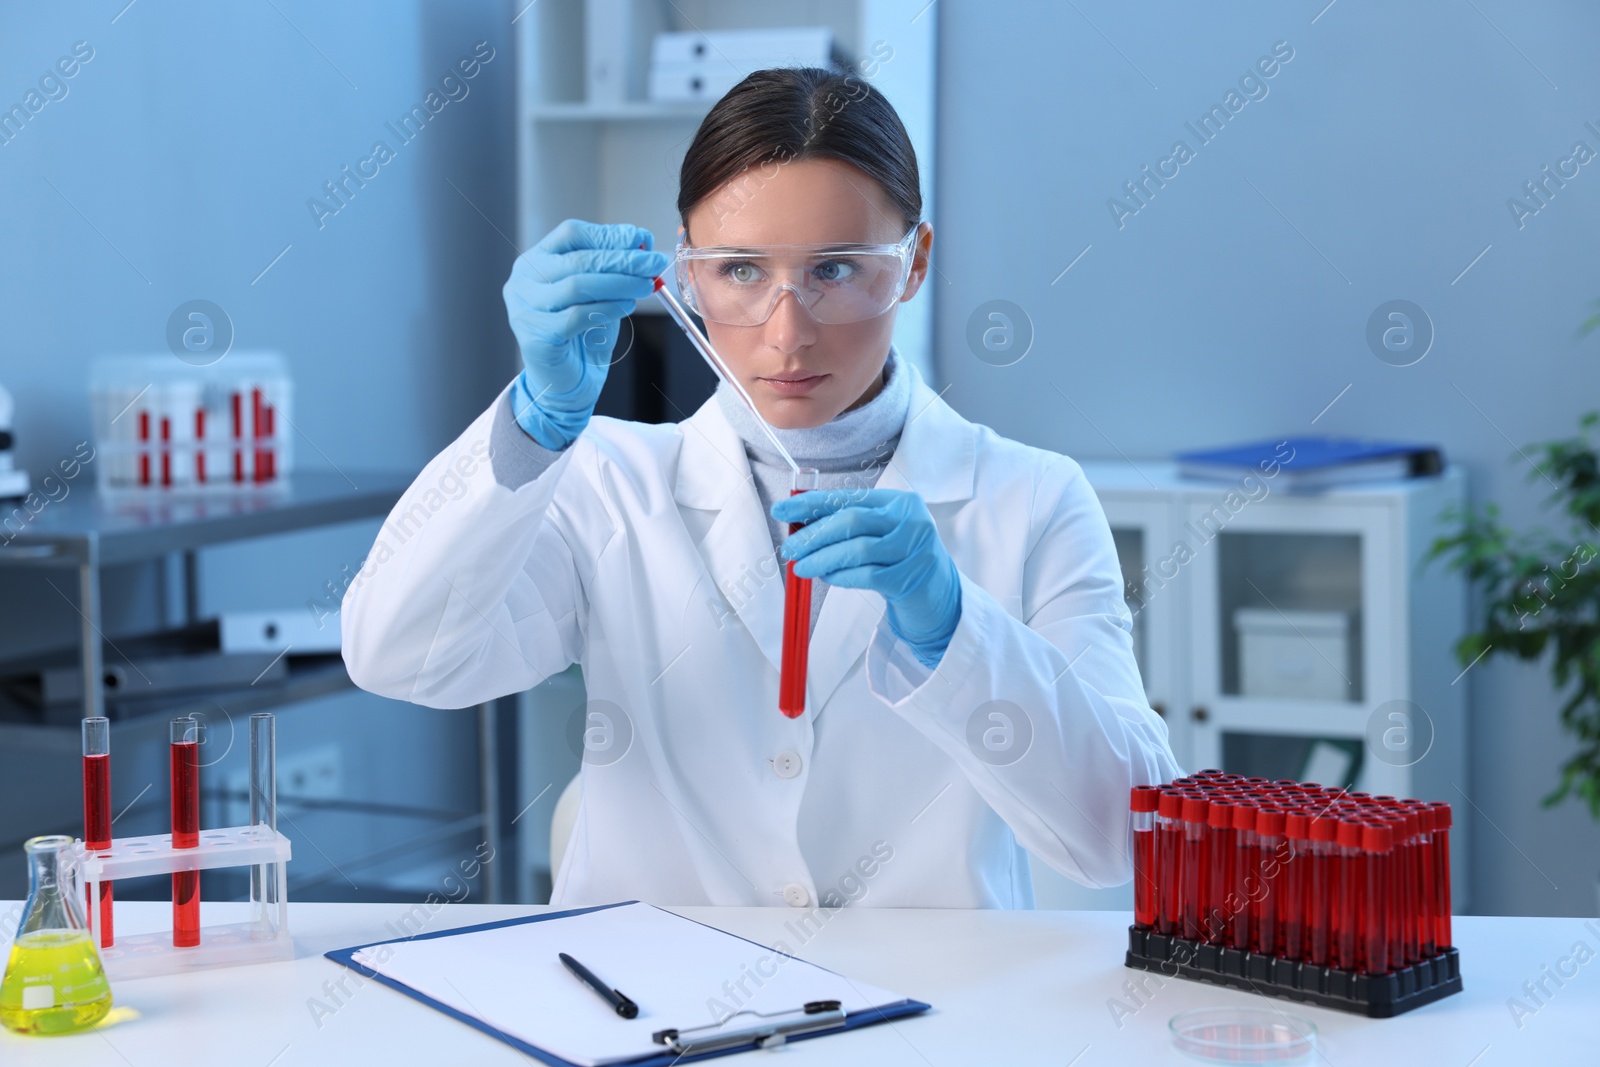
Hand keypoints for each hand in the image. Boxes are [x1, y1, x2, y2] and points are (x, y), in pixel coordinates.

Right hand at [502, 219, 666, 448]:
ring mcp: (525, 308)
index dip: (609, 235)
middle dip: (623, 259)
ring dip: (619, 283)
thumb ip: (613, 267)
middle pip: (579, 259)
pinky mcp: (536, 337)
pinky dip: (608, 308)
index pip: (571, 234)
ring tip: (646, 285)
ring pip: (578, 285)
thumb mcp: (599, 292)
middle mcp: (523, 280)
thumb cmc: (582, 334)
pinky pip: (577, 316)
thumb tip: (642, 241)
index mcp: (536, 260)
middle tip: (654, 262)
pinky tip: (627, 306)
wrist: (566, 382)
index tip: (642, 238)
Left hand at [772, 487, 961, 666]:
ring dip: (822, 559)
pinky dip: (841, 576)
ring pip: (857, 550)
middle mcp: (910, 520)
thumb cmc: (900, 561)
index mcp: (898, 501)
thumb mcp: (879, 534)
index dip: (811, 503)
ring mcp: (914, 549)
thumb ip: (847, 526)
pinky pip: (866, 574)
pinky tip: (828, 578)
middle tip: (789, 549)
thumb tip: (799, 524)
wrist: (939, 596)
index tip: (782, 510)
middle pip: (851, 521)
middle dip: (813, 535)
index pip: (847, 497)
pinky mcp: (911, 577)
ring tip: (802, 568)